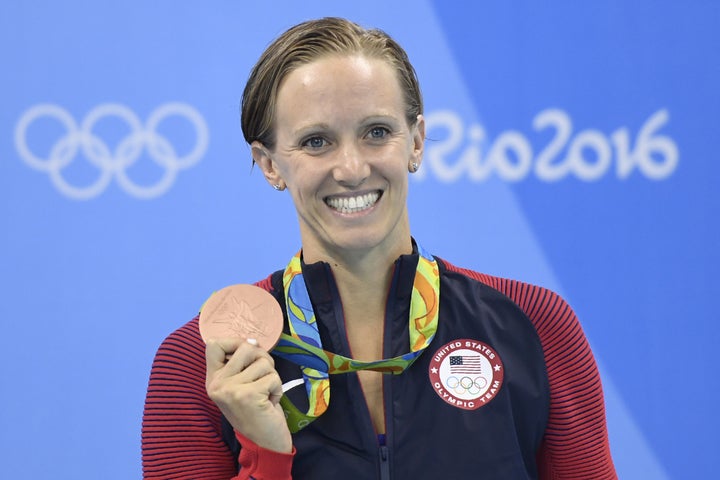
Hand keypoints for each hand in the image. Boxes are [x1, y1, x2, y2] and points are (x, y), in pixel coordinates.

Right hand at [205, 337, 291, 452]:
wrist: (263, 442)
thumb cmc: (256, 410)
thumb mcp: (240, 384)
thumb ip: (241, 364)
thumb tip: (252, 341)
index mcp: (213, 379)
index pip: (213, 344)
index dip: (235, 342)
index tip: (247, 356)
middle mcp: (217, 384)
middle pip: (246, 346)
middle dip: (263, 359)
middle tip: (262, 379)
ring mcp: (230, 389)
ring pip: (263, 362)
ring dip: (272, 377)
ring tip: (265, 394)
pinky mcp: (248, 395)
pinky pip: (273, 377)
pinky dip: (277, 388)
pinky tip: (269, 402)